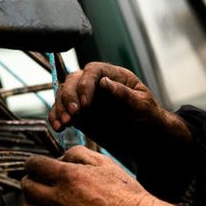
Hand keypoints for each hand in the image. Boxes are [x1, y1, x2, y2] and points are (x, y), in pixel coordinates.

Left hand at [21, 146, 197, 205]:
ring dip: (32, 199)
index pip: (34, 165)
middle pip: (27, 187)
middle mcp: (59, 199)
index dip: (34, 162)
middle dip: (31, 178)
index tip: (38, 163)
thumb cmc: (124, 193)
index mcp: (68, 177)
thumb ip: (78, 153)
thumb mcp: (104, 163)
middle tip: (41, 178)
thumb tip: (61, 157)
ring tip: (44, 195)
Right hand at [49, 62, 190, 155]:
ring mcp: (87, 97)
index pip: (93, 70)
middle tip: (74, 114)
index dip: (86, 84)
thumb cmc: (148, 116)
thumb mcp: (142, 106)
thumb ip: (124, 94)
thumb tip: (104, 82)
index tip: (86, 103)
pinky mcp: (80, 113)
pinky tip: (58, 127)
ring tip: (64, 123)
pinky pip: (62, 110)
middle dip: (70, 96)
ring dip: (60, 107)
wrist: (146, 134)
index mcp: (116, 76)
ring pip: (65, 94)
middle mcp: (98, 83)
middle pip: (74, 80)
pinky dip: (56, 117)